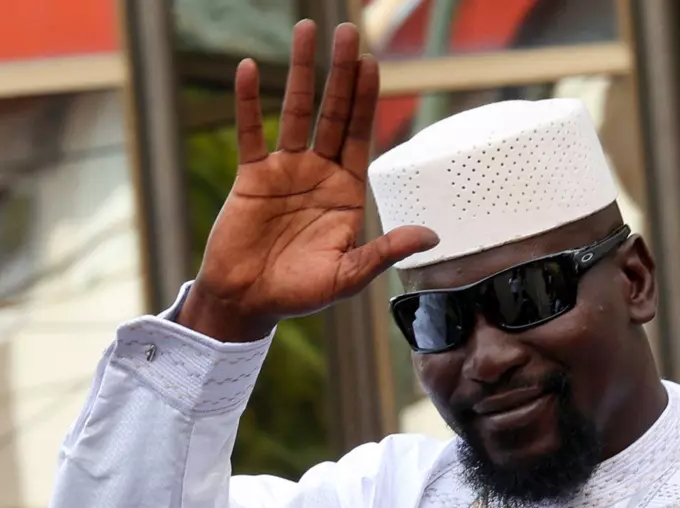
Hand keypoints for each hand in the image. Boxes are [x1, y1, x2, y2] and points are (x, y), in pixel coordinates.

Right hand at [180, 20, 438, 341]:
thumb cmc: (300, 294)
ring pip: (294, 112)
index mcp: (346, 193)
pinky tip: (250, 69)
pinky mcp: (251, 177)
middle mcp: (318, 174)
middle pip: (332, 113)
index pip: (359, 136)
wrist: (249, 304)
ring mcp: (284, 172)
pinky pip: (249, 133)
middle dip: (340, 74)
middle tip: (347, 32)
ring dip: (301, 73)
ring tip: (307, 32)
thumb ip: (385, 251)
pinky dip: (248, 102)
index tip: (371, 64)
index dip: (365, 100)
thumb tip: (432, 237)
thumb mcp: (348, 276)